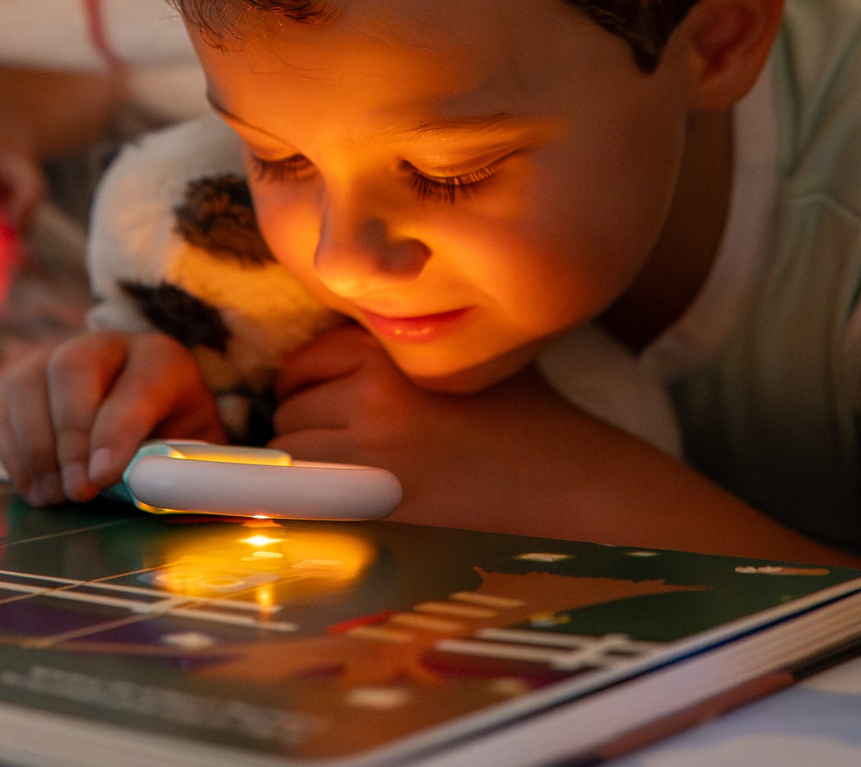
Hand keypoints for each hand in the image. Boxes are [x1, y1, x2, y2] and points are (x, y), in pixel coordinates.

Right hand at [0, 330, 226, 506]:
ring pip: (29, 383)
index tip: (104, 477)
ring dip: (36, 447)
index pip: (138, 385)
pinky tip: (35, 485)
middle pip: (73, 368)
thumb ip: (185, 464)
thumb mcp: (194, 445)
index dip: (117, 433)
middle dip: (72, 436)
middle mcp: (107, 344)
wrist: (141, 409)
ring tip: (55, 495)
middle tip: (78, 490)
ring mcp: (57, 354)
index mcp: (161, 358)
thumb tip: (172, 496)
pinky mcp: (19, 376)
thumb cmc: (169, 430)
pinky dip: (13, 451)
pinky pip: (1, 405)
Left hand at [272, 324, 604, 530]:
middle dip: (308, 426)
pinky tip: (346, 506)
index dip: (312, 382)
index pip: (309, 359)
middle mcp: (373, 397)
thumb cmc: (529, 421)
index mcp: (394, 349)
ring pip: (289, 457)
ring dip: (306, 468)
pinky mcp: (371, 513)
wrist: (570, 486)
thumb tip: (333, 360)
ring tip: (349, 476)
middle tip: (345, 443)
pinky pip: (303, 504)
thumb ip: (402, 347)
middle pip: (291, 409)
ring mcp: (367, 457)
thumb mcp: (464, 356)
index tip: (325, 399)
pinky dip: (309, 507)